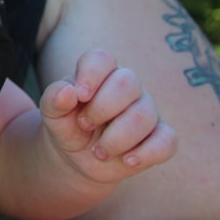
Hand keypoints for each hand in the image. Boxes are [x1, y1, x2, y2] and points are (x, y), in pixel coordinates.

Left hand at [40, 49, 176, 183]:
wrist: (77, 157)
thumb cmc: (66, 126)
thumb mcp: (52, 114)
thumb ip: (54, 99)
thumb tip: (68, 92)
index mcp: (99, 73)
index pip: (102, 59)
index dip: (91, 75)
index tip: (79, 96)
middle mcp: (127, 87)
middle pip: (127, 83)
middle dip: (101, 109)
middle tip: (84, 124)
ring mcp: (146, 110)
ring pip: (143, 116)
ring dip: (116, 139)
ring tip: (98, 151)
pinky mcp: (160, 136)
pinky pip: (167, 141)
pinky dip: (146, 153)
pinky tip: (127, 161)